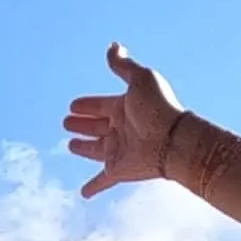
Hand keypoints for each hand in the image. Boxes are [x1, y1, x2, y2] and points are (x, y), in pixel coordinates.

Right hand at [65, 41, 189, 197]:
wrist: (174, 140)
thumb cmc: (159, 107)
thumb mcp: (140, 78)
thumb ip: (123, 65)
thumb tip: (113, 46)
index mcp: (124, 107)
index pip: (100, 105)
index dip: (86, 105)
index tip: (73, 105)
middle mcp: (120, 129)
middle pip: (96, 126)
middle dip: (81, 124)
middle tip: (66, 122)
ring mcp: (119, 151)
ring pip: (96, 150)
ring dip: (83, 148)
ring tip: (70, 145)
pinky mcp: (119, 170)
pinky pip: (103, 180)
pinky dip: (93, 187)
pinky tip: (84, 194)